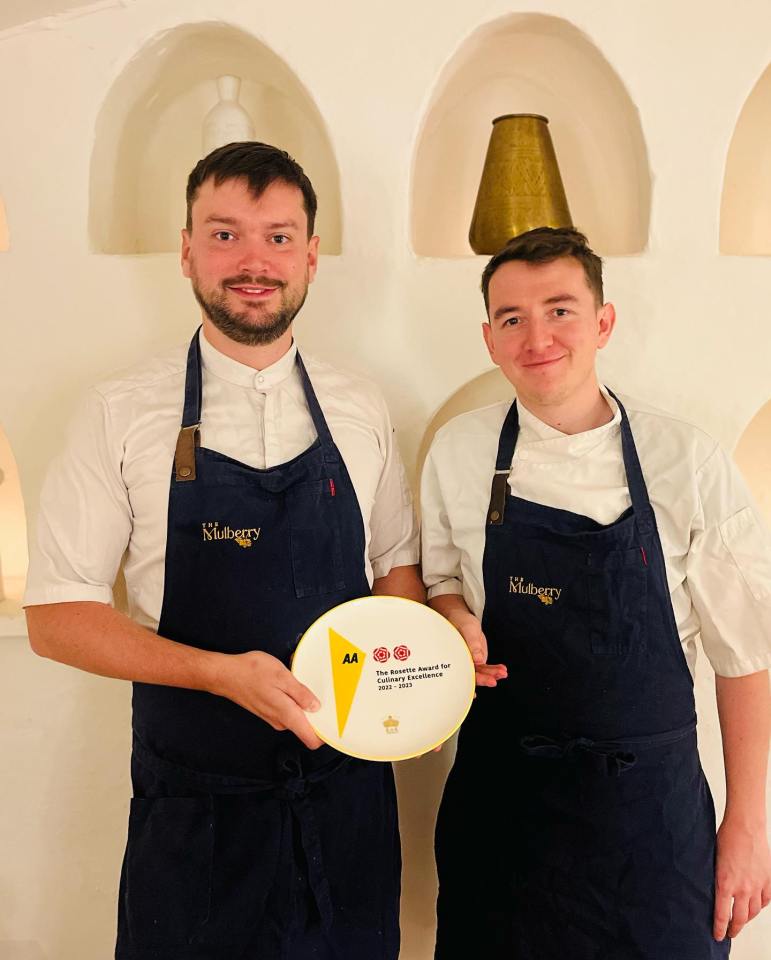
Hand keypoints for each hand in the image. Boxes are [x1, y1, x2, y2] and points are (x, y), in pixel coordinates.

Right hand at [211, 650, 323, 749]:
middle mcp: (280, 721)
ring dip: (302, 703)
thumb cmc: (251, 672)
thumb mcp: (282, 676)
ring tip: (300, 683)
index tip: (335, 724)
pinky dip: (291, 699)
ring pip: (296, 716)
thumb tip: (316, 707)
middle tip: (320, 693)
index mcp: (287, 715)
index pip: (311, 739)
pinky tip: (288, 684)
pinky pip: (287, 710)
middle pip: (306, 727)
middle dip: (315, 712)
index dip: (325, 734)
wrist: (225, 674)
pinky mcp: (268, 710)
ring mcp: (273, 717)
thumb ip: (301, 693)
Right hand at [454, 613, 506, 687]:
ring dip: (492, 674)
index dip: (468, 683)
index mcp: (455, 658)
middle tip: (494, 681)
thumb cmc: (460, 622)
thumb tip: (478, 659)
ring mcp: (470, 662)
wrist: (462, 618)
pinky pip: (486, 668)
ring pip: (481, 673)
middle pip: (472, 675)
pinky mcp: (478, 660)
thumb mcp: (467, 630)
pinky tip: (502, 670)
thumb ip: (472, 644)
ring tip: (503, 673)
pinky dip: (494, 670)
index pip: (461, 673)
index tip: (475, 692)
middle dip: (484, 679)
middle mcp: (461, 662)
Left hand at [713, 816, 770, 939]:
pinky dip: (760, 905)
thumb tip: (713, 890)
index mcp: (725, 883)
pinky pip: (766, 900)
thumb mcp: (713, 860)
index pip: (722, 914)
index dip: (719, 928)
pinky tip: (755, 906)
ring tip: (742, 920)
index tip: (718, 936)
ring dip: (747, 919)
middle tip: (730, 933)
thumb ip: (715, 877)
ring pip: (754, 911)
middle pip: (740, 918)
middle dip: (734, 928)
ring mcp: (757, 885)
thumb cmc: (726, 837)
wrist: (745, 826)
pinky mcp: (768, 879)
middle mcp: (743, 888)